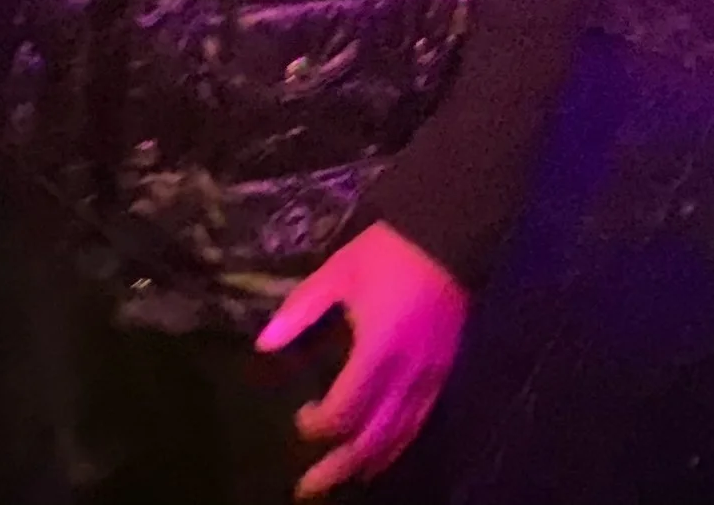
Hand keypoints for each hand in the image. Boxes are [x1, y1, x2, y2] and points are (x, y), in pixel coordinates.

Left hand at [258, 221, 465, 497]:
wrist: (449, 233)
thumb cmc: (389, 251)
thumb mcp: (337, 273)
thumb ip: (300, 310)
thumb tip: (264, 344)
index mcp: (377, 352)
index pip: (343, 411)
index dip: (317, 424)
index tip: (300, 417)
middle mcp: (406, 375)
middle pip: (372, 439)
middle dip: (339, 467)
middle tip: (309, 489)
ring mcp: (431, 376)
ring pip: (400, 436)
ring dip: (369, 462)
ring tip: (345, 478)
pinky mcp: (445, 369)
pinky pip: (421, 420)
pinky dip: (399, 441)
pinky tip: (385, 449)